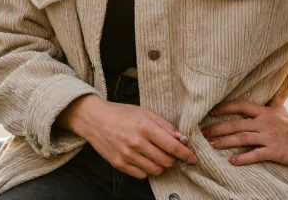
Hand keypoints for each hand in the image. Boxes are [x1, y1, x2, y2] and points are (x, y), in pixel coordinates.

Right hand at [60, 95, 197, 178]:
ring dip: (161, 166)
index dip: (186, 155)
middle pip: (166, 161)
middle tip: (171, 154)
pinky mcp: (119, 164)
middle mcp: (136, 143)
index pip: (173, 147)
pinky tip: (144, 160)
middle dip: (173, 160)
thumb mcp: (144, 112)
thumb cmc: (121, 113)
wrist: (94, 119)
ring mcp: (127, 155)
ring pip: (155, 170)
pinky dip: (147, 170)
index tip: (193, 158)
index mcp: (145, 127)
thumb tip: (182, 139)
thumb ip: (165, 125)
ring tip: (157, 156)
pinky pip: (142, 175)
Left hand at [201, 97, 287, 166]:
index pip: (241, 106)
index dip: (225, 107)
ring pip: (243, 139)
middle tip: (204, 133)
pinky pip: (256, 155)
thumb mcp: (281, 110)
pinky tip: (231, 161)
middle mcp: (264, 123)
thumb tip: (272, 88)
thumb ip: (273, 100)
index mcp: (264, 112)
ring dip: (226, 142)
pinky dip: (243, 158)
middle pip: (237, 124)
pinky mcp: (274, 151)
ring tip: (212, 145)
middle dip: (219, 128)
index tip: (211, 112)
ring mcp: (269, 137)